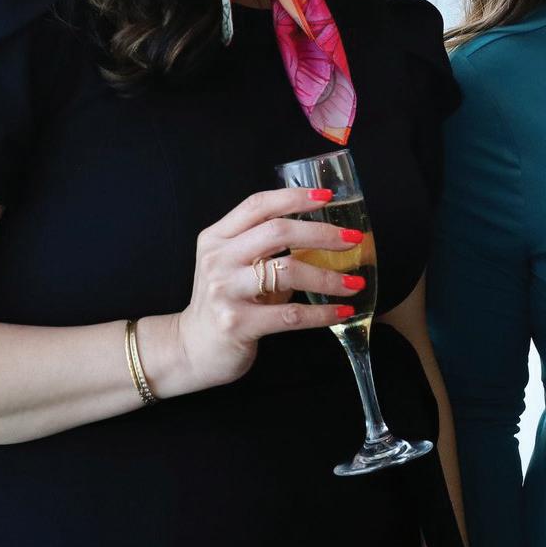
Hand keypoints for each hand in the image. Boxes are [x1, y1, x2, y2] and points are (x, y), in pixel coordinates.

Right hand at [172, 187, 362, 390]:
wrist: (192, 349)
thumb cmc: (224, 302)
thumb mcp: (233, 266)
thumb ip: (265, 248)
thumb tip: (322, 238)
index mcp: (217, 237)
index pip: (258, 205)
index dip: (294, 197)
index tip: (327, 197)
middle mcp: (217, 259)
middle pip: (277, 231)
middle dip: (321, 233)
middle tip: (351, 240)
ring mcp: (225, 291)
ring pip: (287, 271)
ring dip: (328, 277)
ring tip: (354, 282)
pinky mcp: (237, 323)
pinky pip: (290, 314)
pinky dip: (322, 313)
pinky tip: (341, 311)